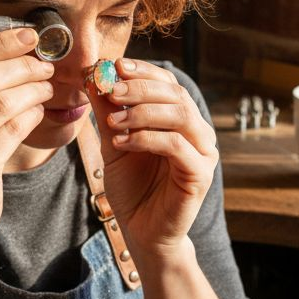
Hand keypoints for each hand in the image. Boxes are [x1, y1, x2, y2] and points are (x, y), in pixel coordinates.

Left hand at [87, 60, 217, 258]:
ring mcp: (203, 153)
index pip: (168, 84)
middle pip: (176, 95)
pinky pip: (176, 146)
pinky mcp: (200, 175)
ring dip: (143, 112)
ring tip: (113, 121)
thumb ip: (107, 112)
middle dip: (140, 88)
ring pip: (180, 116)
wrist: (142, 232)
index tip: (115, 66)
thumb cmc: (132, 188)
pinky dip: (146, 138)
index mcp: (182, 120)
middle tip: (111, 90)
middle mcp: (198, 132)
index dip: (144, 71)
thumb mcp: (114, 143)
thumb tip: (94, 75)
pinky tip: (121, 142)